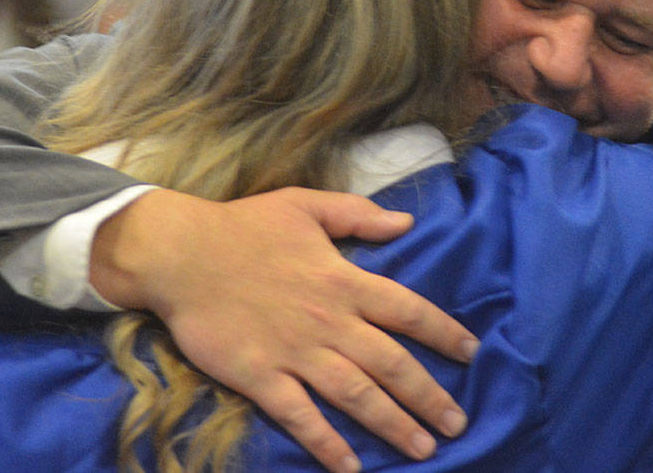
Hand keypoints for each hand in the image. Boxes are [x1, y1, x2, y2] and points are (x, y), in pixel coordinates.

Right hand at [90, 187, 476, 472]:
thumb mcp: (306, 205)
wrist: (181, 254)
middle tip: (458, 424)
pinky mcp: (260, 377)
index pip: (409, 310)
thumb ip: (358, 215)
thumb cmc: (244, 226)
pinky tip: (350, 467)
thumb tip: (406, 222)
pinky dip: (327, 444)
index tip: (471, 352)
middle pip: (392, 364)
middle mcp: (329, 321)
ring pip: (356, 395)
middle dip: (429, 396)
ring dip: (392, 424)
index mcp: (344, 280)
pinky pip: (300, 416)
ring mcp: (295, 352)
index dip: (444, 333)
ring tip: (423, 450)